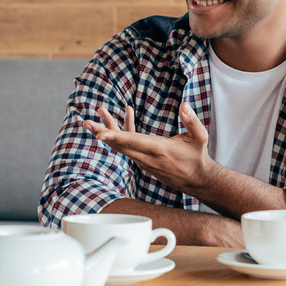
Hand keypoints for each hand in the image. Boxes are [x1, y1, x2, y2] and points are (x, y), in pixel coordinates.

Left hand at [83, 103, 217, 192]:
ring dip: (108, 130)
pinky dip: (123, 131)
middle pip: (119, 145)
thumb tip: (184, 105)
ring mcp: (143, 161)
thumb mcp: (200, 137)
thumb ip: (192, 121)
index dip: (115, 137)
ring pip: (121, 146)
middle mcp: (147, 157)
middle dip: (101, 132)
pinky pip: (128, 146)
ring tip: (99, 113)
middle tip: (86, 122)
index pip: (133, 142)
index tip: (99, 134)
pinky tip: (128, 114)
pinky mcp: (142, 161)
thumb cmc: (197, 156)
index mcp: (159, 150)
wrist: (196, 180)